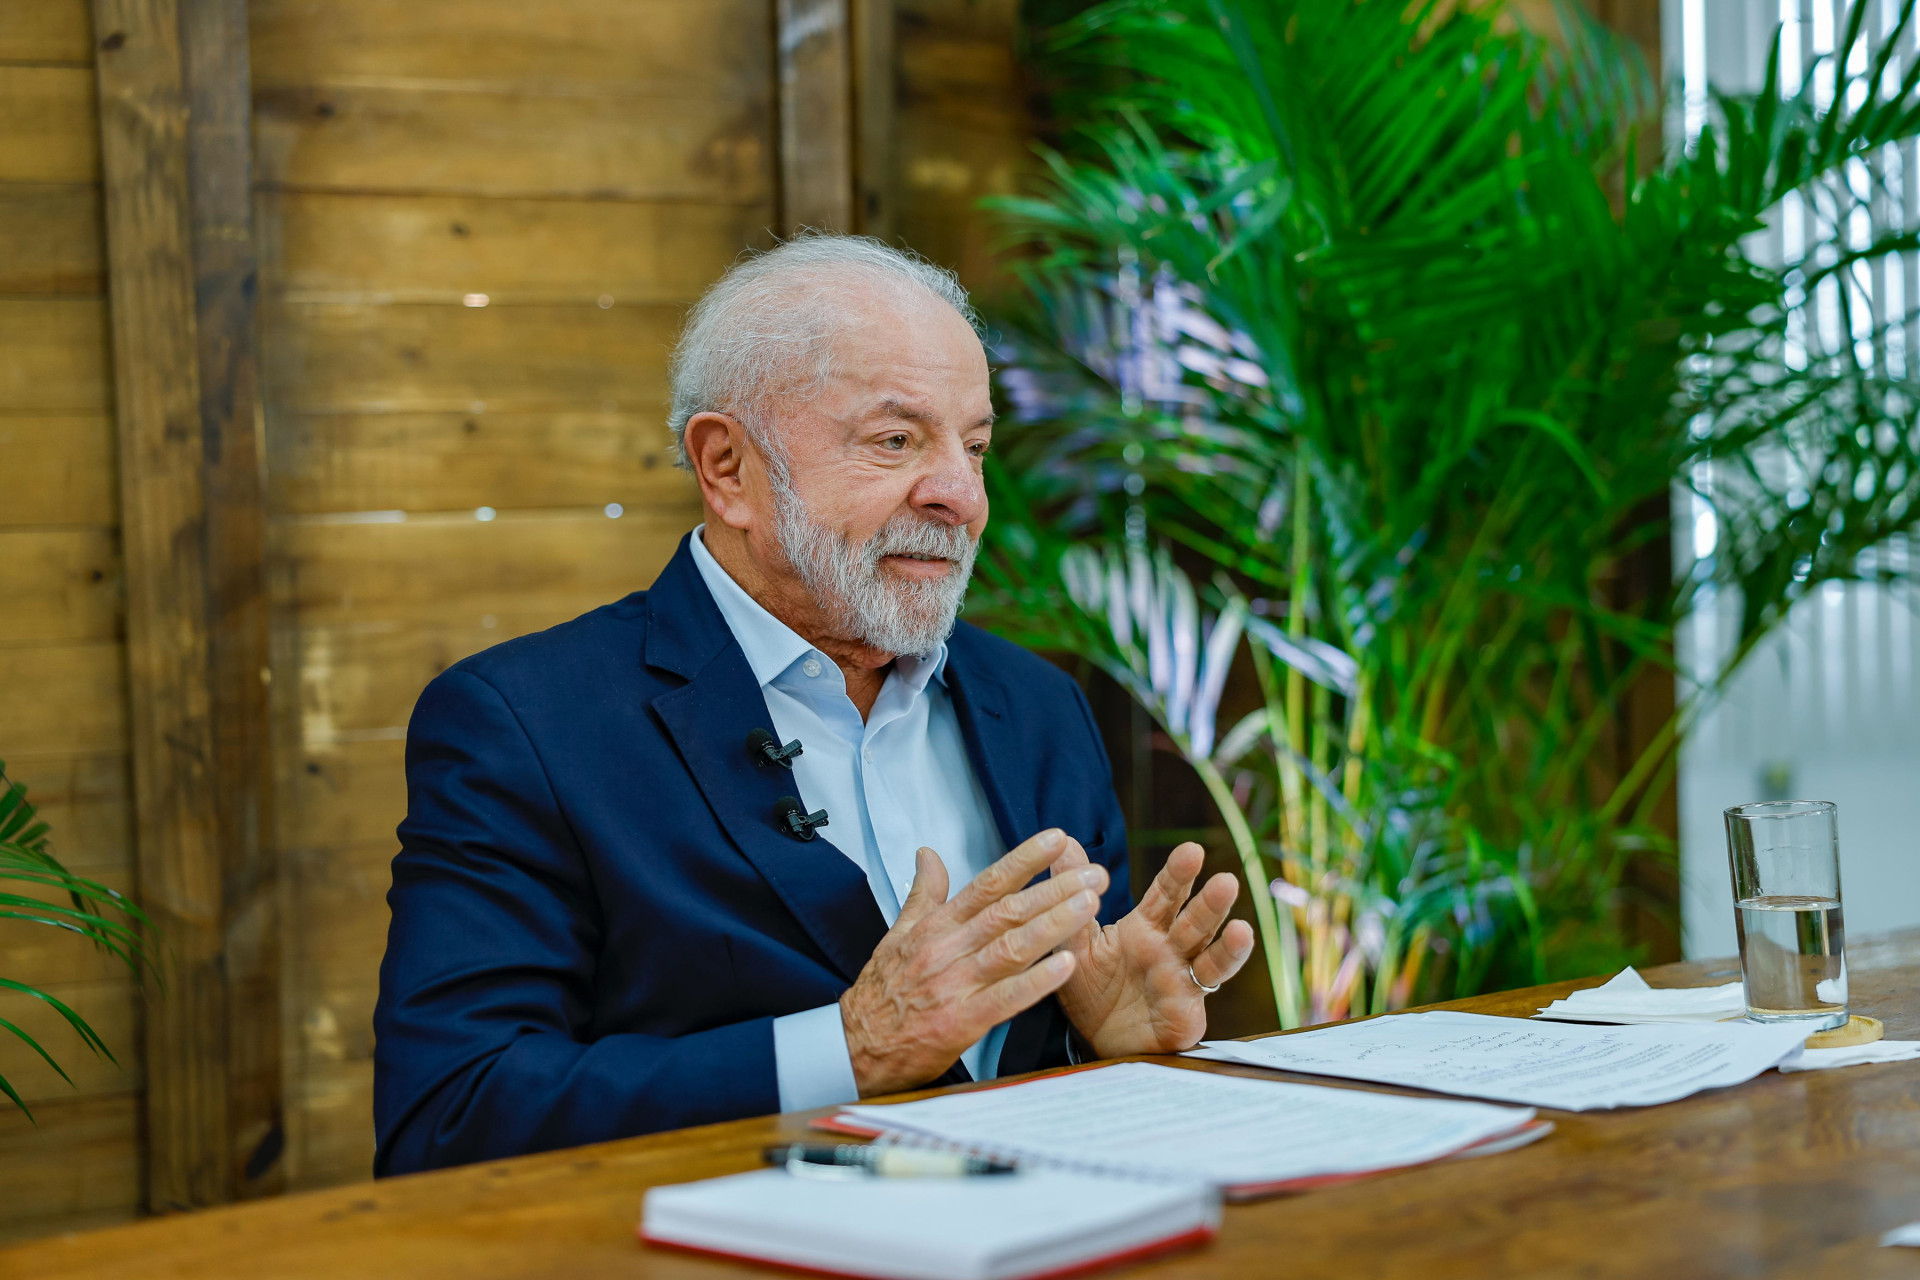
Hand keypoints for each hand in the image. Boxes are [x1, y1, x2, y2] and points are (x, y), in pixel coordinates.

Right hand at [840, 829, 1109, 1096]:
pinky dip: (1036, 983)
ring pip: (1010, 947)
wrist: (854, 1046)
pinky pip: (1004, 998)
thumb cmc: (881, 991)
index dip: (1024, 860)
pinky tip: (1065, 967)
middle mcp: (948, 949)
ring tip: (1088, 906)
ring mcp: (954, 984)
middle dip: (1054, 889)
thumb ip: (923, 894)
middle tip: (1094, 873)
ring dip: (1053, 925)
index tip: (1057, 839)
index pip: (987, 884)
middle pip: (1008, 911)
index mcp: (937, 926)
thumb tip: (929, 853)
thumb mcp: (897, 933)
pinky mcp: (960, 1021)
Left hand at [1052, 841, 1254, 1057]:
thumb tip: (1063, 840)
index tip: (1191, 850)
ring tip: (1241, 929)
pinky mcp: (1187, 1010)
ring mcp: (1183, 978)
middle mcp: (1171, 948)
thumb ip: (1072, 896)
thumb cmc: (1091, 988)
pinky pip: (1206, 991)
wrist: (1093, 1039)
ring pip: (1210, 954)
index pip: (1166, 895)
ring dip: (1227, 941)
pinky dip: (1221, 973)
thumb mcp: (1075, 941)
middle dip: (1210, 902)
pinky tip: (1236, 954)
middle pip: (1195, 920)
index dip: (1178, 875)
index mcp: (1145, 928)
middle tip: (1226, 880)